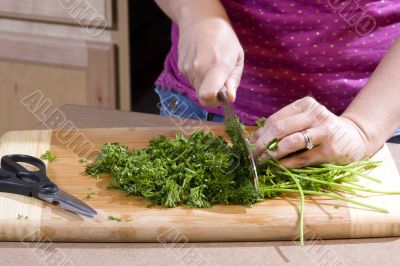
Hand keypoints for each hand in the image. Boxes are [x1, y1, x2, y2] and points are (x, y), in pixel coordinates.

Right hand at [178, 17, 243, 105]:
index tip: (222, 97)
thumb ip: (234, 80)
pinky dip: (198, 77)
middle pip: (203, 97)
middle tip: (220, 82)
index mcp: (217, 66)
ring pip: (197, 89)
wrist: (201, 20)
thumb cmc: (224, 38)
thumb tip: (230, 98)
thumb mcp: (237, 57)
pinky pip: (192, 80)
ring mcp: (188, 68)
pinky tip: (203, 62)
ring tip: (211, 67)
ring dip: (206, 84)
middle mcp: (199, 69)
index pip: (208, 95)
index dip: (215, 102)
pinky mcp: (182, 67)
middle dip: (213, 95)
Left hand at [251, 97, 375, 167]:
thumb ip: (283, 127)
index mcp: (305, 105)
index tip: (249, 147)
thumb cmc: (321, 131)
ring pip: (291, 142)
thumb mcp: (304, 122)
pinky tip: (278, 167)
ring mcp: (325, 131)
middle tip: (252, 158)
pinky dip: (288, 163)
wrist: (355, 138)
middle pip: (279, 129)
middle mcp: (315, 114)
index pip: (275, 119)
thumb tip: (254, 140)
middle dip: (262, 145)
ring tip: (263, 162)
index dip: (259, 135)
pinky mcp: (331, 149)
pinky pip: (304, 157)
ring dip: (273, 154)